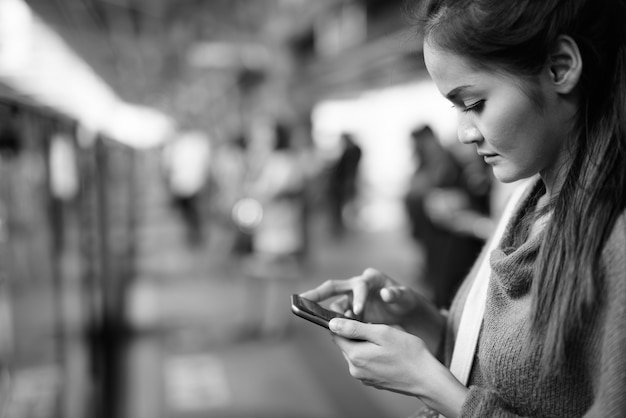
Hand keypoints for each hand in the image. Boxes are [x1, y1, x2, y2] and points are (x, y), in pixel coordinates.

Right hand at [300, 268, 422, 325]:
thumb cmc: (405, 299)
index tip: (358, 312)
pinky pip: (339, 316)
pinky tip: (339, 332)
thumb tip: (386, 293)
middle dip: (316, 293)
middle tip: (302, 300)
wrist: (405, 309)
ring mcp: (351, 297)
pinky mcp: (350, 309)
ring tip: (338, 329)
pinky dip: (338, 324)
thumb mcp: (406, 297)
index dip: (357, 298)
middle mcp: (357, 285)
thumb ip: (397, 294)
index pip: (359, 286)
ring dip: (335, 317)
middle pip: (332, 287)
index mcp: (370, 278)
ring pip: (336, 305)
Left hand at [329, 319, 467, 417]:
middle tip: (375, 325)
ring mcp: (364, 377)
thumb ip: (355, 328)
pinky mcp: (373, 381)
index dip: (343, 321)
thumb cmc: (408, 352)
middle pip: (345, 344)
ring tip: (383, 338)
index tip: (356, 313)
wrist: (427, 378)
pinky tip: (387, 351)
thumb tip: (332, 323)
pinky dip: (372, 353)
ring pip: (356, 352)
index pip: (336, 335)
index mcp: (355, 356)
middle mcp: (355, 369)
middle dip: (355, 332)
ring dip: (364, 343)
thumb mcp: (381, 333)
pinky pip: (365, 362)